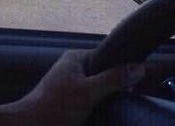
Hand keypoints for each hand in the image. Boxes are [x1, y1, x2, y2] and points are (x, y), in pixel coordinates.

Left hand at [14, 50, 143, 125]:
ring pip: (100, 88)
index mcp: (76, 58)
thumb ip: (113, 79)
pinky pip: (93, 99)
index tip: (144, 76)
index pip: (107, 55)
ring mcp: (72, 85)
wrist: (31, 125)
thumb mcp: (89, 92)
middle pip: (104, 72)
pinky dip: (103, 104)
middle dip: (119, 83)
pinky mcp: (71, 101)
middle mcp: (74, 68)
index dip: (124, 65)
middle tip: (139, 93)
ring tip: (130, 103)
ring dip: (111, 96)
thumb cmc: (56, 106)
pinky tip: (113, 111)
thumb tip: (140, 67)